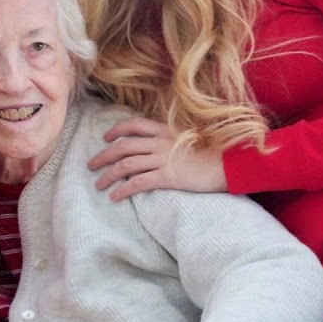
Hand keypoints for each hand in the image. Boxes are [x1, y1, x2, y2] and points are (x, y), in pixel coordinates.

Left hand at [87, 117, 227, 200]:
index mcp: (166, 130)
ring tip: (98, 184)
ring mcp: (163, 159)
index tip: (106, 137)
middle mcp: (160, 142)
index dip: (116, 130)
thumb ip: (173, 139)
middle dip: (104, 155)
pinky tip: (114, 196)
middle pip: (123, 146)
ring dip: (108, 175)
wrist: (230, 163)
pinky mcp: (167, 177)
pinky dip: (123, 190)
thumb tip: (160, 144)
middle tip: (91, 165)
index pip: (134, 124)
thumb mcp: (191, 137)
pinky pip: (138, 183)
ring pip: (126, 165)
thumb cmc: (215, 152)